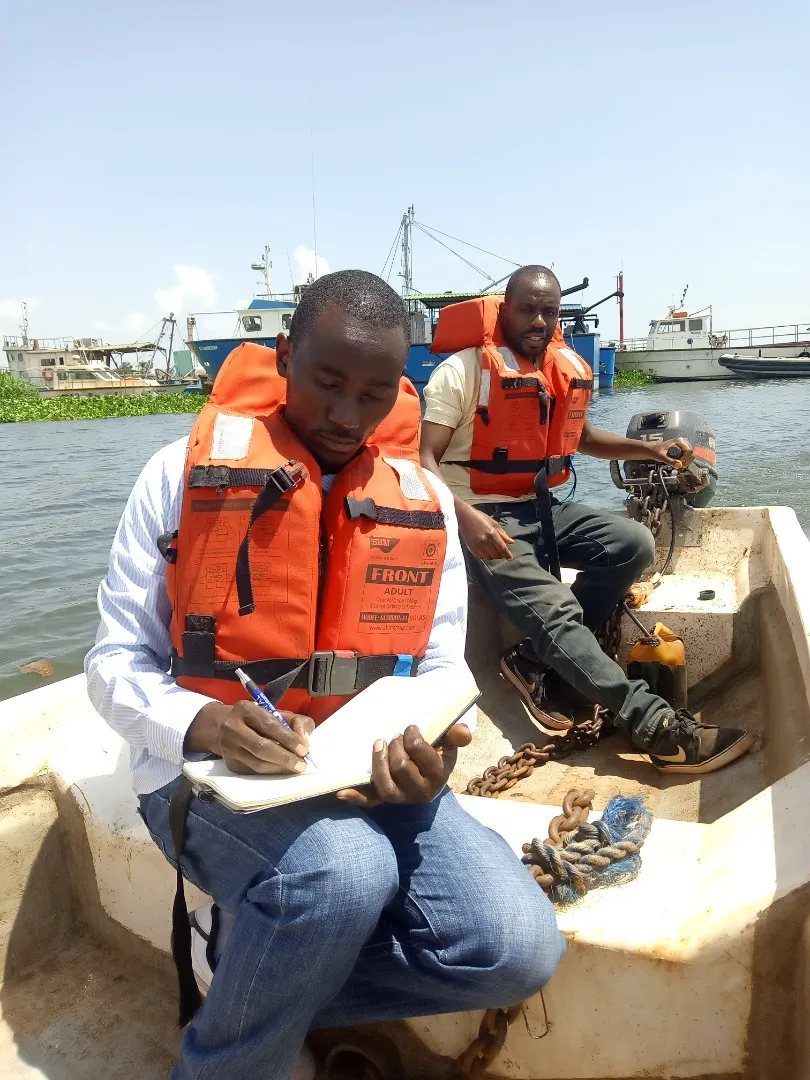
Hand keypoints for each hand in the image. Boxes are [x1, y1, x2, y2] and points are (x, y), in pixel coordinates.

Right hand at [186, 700, 313, 774]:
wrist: (227, 727)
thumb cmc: (260, 720)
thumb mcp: (278, 713)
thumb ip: (296, 722)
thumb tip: (304, 740)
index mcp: (245, 709)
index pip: (269, 725)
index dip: (288, 738)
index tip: (304, 750)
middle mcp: (232, 728)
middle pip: (261, 747)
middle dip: (285, 757)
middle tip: (301, 765)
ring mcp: (228, 748)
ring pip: (257, 763)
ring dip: (279, 768)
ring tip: (295, 768)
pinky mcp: (230, 764)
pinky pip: (254, 772)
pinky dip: (271, 772)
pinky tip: (281, 770)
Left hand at [337, 723, 471, 807]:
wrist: (428, 776)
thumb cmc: (437, 754)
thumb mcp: (449, 744)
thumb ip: (456, 736)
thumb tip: (463, 731)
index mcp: (437, 776)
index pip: (421, 754)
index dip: (413, 737)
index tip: (410, 728)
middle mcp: (419, 791)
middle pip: (401, 768)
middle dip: (396, 747)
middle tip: (395, 736)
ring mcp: (400, 797)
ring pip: (385, 786)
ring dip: (378, 761)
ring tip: (379, 743)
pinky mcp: (384, 799)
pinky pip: (369, 801)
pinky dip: (356, 797)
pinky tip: (341, 792)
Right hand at [458, 505, 514, 560]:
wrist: (464, 517)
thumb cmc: (480, 518)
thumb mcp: (493, 523)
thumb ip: (502, 534)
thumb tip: (511, 542)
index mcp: (491, 534)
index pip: (502, 548)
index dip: (507, 554)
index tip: (510, 558)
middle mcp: (484, 541)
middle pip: (496, 555)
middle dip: (500, 555)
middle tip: (501, 551)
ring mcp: (477, 545)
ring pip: (488, 557)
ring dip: (493, 556)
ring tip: (493, 550)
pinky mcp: (471, 548)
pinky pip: (480, 557)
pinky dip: (485, 556)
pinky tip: (486, 551)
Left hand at [651, 438, 693, 468]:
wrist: (652, 450)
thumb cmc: (656, 450)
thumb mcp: (662, 457)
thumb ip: (670, 461)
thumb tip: (679, 465)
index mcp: (679, 441)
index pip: (689, 451)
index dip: (685, 458)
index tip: (679, 462)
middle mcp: (683, 442)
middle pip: (691, 453)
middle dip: (686, 461)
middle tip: (679, 465)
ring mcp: (683, 446)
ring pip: (691, 456)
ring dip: (686, 462)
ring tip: (678, 464)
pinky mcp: (682, 450)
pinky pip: (688, 457)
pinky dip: (684, 461)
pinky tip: (678, 463)